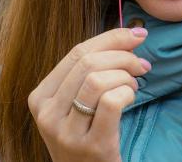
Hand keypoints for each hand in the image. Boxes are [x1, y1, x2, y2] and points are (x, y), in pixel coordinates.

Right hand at [28, 27, 151, 161]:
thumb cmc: (87, 136)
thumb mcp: (74, 105)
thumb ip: (90, 72)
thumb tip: (129, 36)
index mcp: (40, 97)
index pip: (76, 52)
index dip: (111, 38)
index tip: (137, 35)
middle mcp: (47, 114)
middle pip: (87, 62)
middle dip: (122, 55)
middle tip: (141, 65)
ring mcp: (66, 132)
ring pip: (97, 80)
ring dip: (125, 76)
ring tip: (133, 86)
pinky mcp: (90, 146)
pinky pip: (111, 102)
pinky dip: (127, 93)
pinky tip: (130, 98)